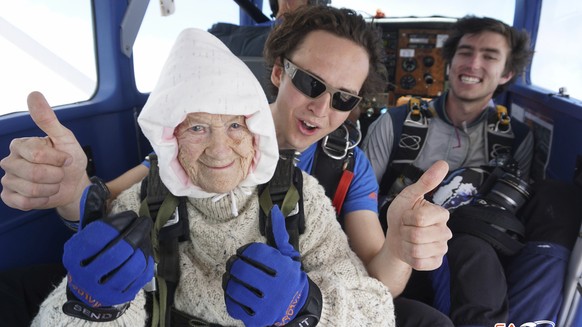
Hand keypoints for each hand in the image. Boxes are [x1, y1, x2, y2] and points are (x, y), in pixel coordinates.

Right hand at [0, 91, 88, 211]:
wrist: (74, 184)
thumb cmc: (69, 160)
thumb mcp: (64, 138)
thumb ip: (48, 119)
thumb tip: (33, 94)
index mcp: (21, 145)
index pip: (38, 154)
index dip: (58, 159)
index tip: (65, 158)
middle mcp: (10, 161)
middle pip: (34, 173)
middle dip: (56, 175)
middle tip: (59, 173)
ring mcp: (8, 180)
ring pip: (30, 190)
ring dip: (51, 189)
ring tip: (53, 183)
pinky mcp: (10, 197)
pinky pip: (23, 202)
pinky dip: (41, 201)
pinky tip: (44, 194)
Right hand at [63, 184, 153, 307]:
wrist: (88, 292)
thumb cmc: (90, 255)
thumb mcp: (86, 235)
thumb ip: (91, 213)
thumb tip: (94, 190)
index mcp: (73, 255)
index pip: (97, 236)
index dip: (118, 222)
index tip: (130, 214)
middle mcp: (84, 275)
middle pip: (116, 252)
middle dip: (135, 233)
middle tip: (144, 221)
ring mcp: (102, 289)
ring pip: (130, 266)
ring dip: (142, 247)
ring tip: (145, 235)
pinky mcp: (119, 297)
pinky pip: (139, 277)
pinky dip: (146, 261)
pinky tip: (146, 250)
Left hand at [222, 205, 320, 326]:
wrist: (296, 307)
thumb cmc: (288, 276)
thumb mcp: (288, 255)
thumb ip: (279, 233)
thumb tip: (275, 210)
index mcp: (285, 269)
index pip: (255, 253)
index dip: (245, 251)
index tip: (243, 253)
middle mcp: (277, 288)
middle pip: (241, 270)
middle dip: (233, 264)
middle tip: (233, 263)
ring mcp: (267, 306)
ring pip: (235, 288)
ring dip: (228, 280)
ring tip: (230, 277)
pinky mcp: (257, 319)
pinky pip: (233, 306)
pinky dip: (229, 297)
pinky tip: (233, 292)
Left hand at [386, 160, 451, 270]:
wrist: (395, 237)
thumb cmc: (402, 215)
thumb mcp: (409, 196)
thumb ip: (426, 182)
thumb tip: (443, 163)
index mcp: (441, 214)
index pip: (420, 218)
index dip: (407, 218)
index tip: (407, 216)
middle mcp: (446, 232)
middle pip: (417, 235)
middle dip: (404, 231)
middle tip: (406, 228)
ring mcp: (442, 249)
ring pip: (417, 250)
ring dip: (405, 244)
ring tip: (407, 239)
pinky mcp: (436, 263)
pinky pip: (420, 263)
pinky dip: (409, 258)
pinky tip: (410, 251)